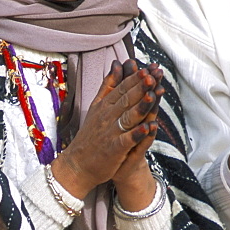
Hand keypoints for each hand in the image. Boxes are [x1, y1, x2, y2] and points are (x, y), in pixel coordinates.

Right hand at [53, 58, 160, 202]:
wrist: (77, 164)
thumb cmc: (90, 136)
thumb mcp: (97, 106)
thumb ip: (108, 86)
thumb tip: (117, 64)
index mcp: (104, 106)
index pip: (121, 89)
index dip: (135, 79)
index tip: (147, 68)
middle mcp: (107, 117)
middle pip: (126, 100)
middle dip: (140, 87)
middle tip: (152, 75)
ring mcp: (110, 133)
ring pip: (128, 117)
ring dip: (140, 106)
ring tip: (152, 95)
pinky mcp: (114, 150)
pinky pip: (127, 140)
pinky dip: (137, 134)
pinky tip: (148, 128)